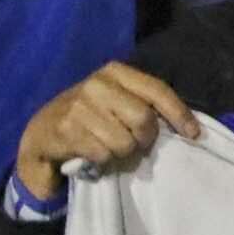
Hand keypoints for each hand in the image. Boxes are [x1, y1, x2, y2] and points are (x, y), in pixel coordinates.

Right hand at [14, 61, 197, 199]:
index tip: (193, 134)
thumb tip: (184, 125)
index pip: (156, 90)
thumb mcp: (113, 104)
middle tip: (132, 145)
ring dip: (119, 153)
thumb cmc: (86, 121)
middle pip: (143, 119)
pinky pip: (103, 154)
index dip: (179, 113)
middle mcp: (96, 84)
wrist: (40, 137)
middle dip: (143, 139)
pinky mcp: (66, 129)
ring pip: (124, 141)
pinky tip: (90, 155)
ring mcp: (78, 106)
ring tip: (107, 149)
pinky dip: (101, 161)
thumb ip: (141, 106)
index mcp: (113, 73)